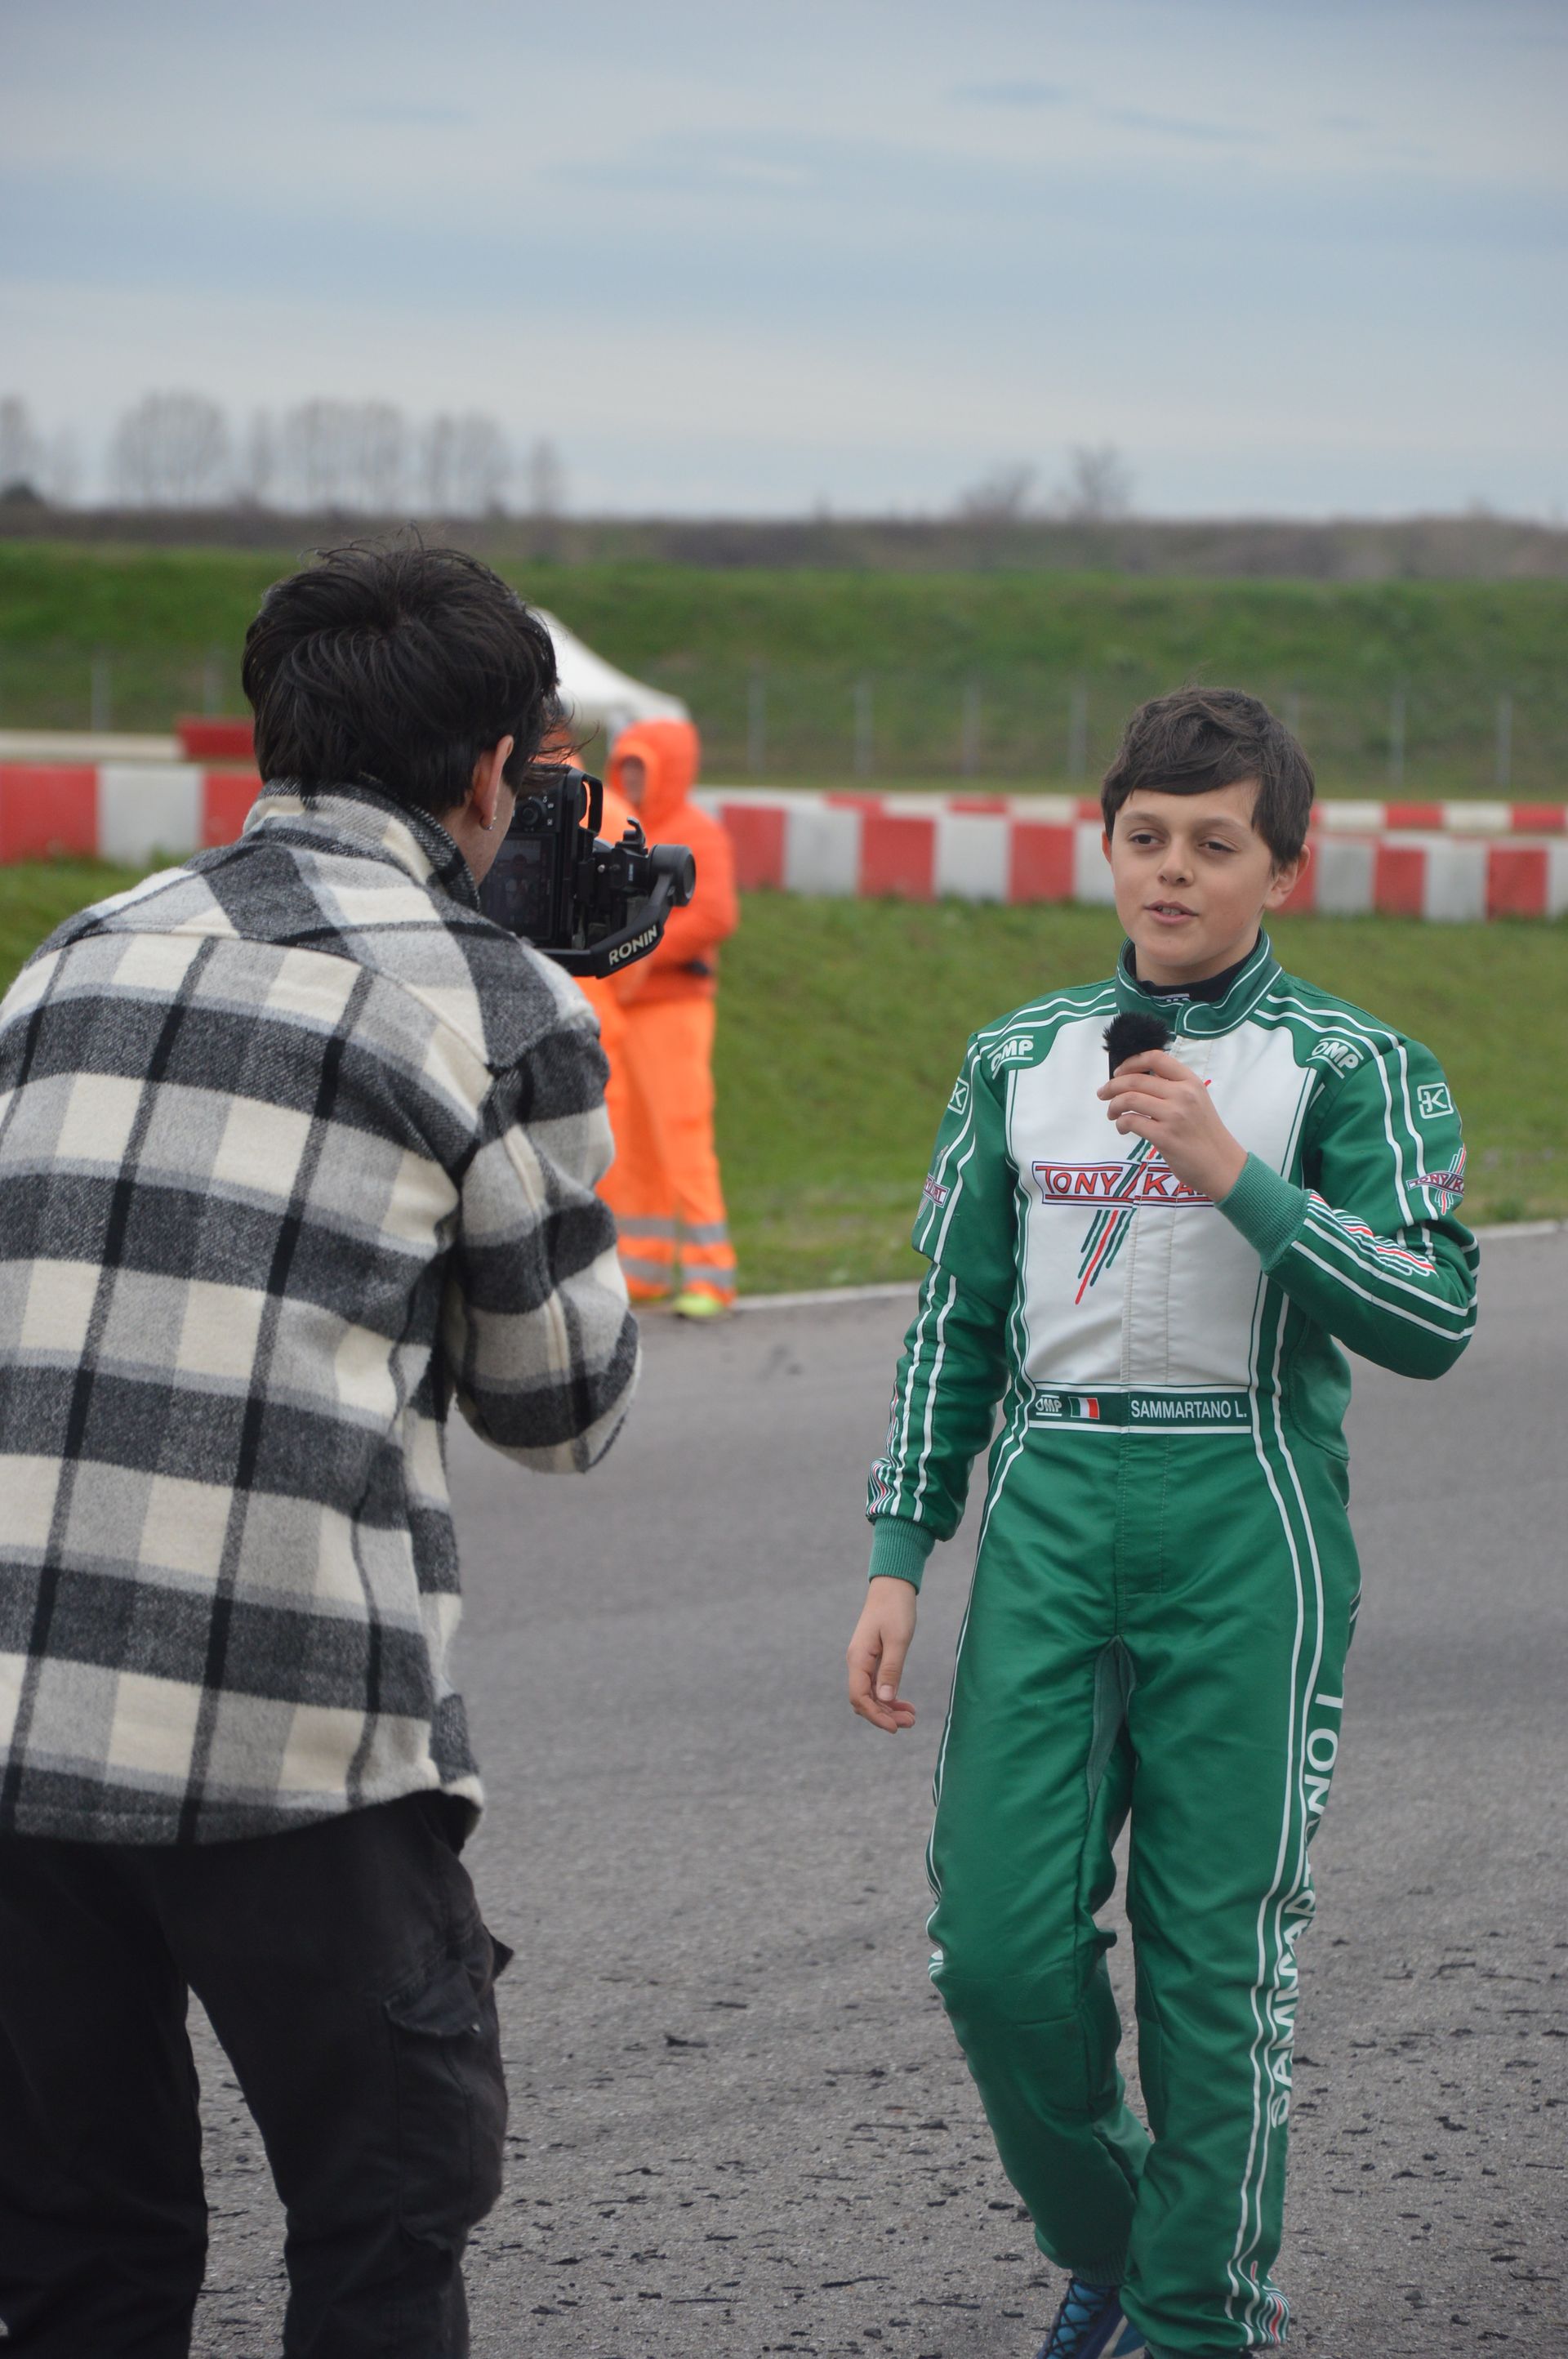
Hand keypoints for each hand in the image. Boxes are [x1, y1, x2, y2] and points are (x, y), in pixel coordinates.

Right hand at [846, 1577, 917, 1732]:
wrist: (892, 1586)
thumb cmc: (895, 1609)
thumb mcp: (898, 1640)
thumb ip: (891, 1669)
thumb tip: (886, 1699)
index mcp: (858, 1659)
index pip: (859, 1697)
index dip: (875, 1715)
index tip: (895, 1727)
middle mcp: (857, 1663)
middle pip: (864, 1701)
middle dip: (884, 1716)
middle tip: (910, 1723)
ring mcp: (864, 1662)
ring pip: (871, 1695)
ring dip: (888, 1709)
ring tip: (911, 1717)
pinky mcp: (873, 1659)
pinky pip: (877, 1686)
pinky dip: (889, 1697)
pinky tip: (904, 1704)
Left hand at [1097, 1050, 1246, 1201]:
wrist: (1221, 1164)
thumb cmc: (1205, 1133)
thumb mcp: (1197, 1100)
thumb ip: (1173, 1087)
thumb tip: (1138, 1078)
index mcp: (1191, 1081)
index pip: (1156, 1058)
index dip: (1131, 1062)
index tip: (1119, 1073)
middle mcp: (1183, 1094)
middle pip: (1135, 1080)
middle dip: (1112, 1086)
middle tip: (1103, 1094)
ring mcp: (1174, 1115)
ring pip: (1129, 1099)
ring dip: (1113, 1106)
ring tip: (1112, 1114)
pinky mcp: (1164, 1136)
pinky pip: (1131, 1121)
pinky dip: (1120, 1123)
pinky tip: (1123, 1128)